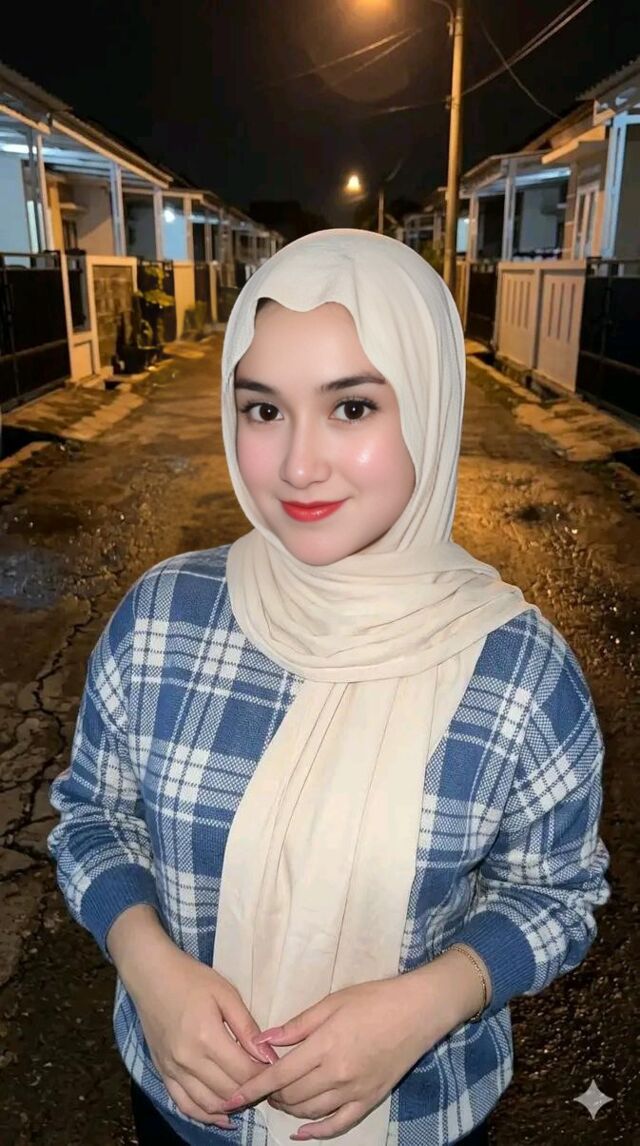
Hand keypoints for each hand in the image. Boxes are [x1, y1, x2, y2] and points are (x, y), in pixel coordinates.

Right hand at [107, 906, 276, 1128]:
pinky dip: (205, 1115)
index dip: (265, 1076)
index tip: (278, 1071)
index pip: (244, 1072)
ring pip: (209, 1104)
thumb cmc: (191, 978)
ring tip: (249, 1096)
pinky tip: (222, 1116)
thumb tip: (268, 1056)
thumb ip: (247, 1027)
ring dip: (232, 1106)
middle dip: (253, 1091)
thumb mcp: (225, 993)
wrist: (150, 975)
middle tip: (267, 1084)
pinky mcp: (163, 1073)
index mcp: (207, 1037)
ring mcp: (172, 1070)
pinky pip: (184, 1104)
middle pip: (229, 1091)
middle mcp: (188, 1060)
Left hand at [222, 974, 439, 1139]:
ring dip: (289, 1109)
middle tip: (262, 1084)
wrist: (418, 1011)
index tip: (232, 1097)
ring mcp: (354, 1091)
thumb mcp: (331, 1002)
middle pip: (292, 1096)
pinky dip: (317, 1132)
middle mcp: (337, 1074)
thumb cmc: (373, 999)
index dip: (252, 1087)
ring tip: (280, 1098)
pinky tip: (302, 1132)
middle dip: (270, 1095)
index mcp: (324, 1046)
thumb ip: (297, 1026)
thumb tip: (264, 1040)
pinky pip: (338, 1125)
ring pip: (310, 1112)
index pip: (279, 1075)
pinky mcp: (369, 1100)